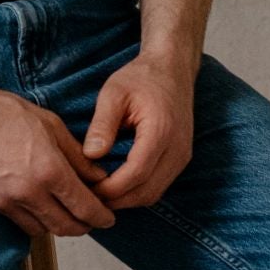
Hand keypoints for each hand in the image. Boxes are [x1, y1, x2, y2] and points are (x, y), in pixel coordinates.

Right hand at [0, 80, 117, 238]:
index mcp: (49, 170)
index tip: (108, 218)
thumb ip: (77, 156)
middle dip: (84, 227)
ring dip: (58, 225)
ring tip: (65, 211)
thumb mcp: (50, 125)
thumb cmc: (2, 111)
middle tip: (91, 219)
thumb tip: (98, 176)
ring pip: (43, 230)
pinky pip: (20, 223)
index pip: (85, 207)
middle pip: (66, 227)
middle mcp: (29, 192)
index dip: (101, 217)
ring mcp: (6, 201)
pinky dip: (35, 221)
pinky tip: (40, 206)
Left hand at [79, 50, 195, 208]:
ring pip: (153, 194)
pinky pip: (159, 186)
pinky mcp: (180, 159)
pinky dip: (137, 191)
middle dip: (116, 200)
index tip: (86, 189)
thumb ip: (102, 124)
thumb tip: (91, 155)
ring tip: (99, 193)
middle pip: (146, 192)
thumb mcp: (114, 93)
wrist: (172, 69)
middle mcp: (177, 149)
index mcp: (161, 131)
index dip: (110, 188)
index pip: (136, 174)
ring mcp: (182, 156)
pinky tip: (116, 185)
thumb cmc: (141, 77)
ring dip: (126, 199)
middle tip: (88, 197)